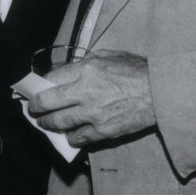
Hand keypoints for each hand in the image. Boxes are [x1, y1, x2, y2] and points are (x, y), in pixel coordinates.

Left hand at [26, 50, 155, 146]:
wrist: (162, 92)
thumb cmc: (136, 70)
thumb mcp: (106, 56)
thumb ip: (82, 64)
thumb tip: (61, 73)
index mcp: (85, 70)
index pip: (49, 79)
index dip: (38, 87)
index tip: (34, 91)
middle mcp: (84, 92)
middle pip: (47, 103)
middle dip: (35, 108)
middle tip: (33, 110)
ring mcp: (93, 114)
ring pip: (58, 123)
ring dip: (48, 124)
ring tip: (45, 123)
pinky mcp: (104, 131)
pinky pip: (78, 138)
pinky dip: (71, 137)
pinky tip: (69, 135)